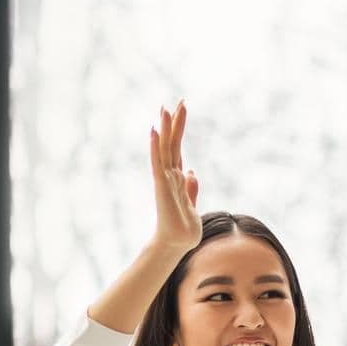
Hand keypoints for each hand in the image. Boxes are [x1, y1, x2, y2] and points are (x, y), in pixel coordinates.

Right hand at [151, 101, 201, 254]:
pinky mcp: (161, 186)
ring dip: (165, 128)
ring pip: (165, 148)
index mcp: (177, 178)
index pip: (177, 148)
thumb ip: (191, 189)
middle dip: (175, 122)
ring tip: (165, 108)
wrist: (176, 244)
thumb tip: (192, 172)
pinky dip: (156, 146)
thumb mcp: (192, 205)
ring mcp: (164, 179)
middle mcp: (169, 175)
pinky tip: (154, 131)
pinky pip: (158, 162)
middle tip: (179, 100)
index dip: (179, 128)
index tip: (182, 109)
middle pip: (172, 143)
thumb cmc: (183, 229)